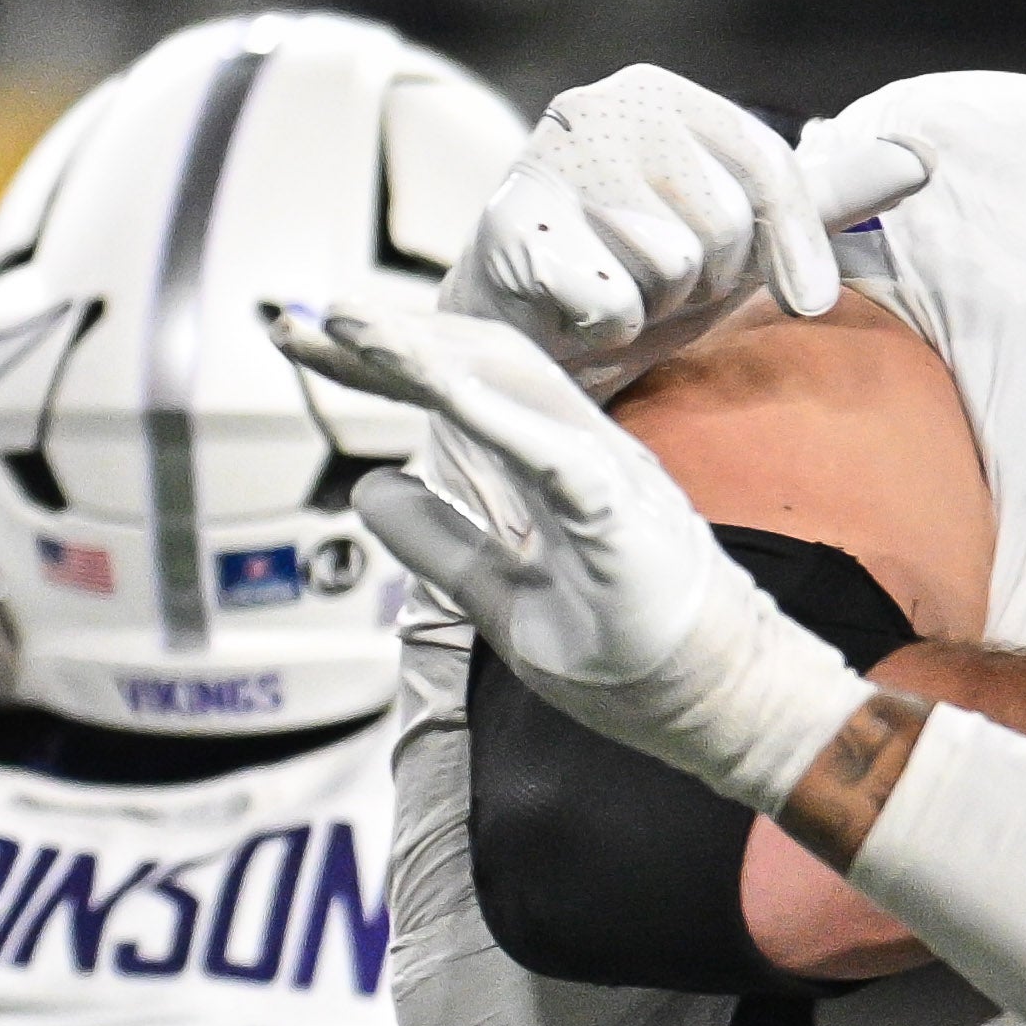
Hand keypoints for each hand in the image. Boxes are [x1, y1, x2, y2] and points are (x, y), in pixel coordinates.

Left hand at [274, 300, 872, 812]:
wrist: (723, 704)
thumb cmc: (628, 652)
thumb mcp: (500, 600)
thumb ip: (439, 542)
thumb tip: (368, 489)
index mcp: (552, 463)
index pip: (460, 389)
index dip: (386, 361)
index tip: (308, 344)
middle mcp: (581, 450)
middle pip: (478, 366)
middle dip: (389, 340)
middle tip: (302, 320)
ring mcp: (608, 479)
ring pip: (514, 390)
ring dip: (429, 357)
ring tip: (353, 329)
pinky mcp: (626, 520)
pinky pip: (558, 458)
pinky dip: (499, 419)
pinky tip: (439, 390)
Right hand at [445, 65, 931, 395]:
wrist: (516, 328)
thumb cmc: (630, 268)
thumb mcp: (733, 228)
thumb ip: (819, 196)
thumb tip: (921, 160)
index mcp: (659, 93)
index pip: (764, 164)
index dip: (797, 243)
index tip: (814, 303)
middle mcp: (598, 107)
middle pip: (720, 222)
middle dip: (704, 281)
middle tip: (657, 287)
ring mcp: (546, 163)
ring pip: (670, 264)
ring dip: (653, 306)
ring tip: (615, 295)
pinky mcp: (507, 231)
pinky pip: (613, 301)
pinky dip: (606, 329)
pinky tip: (576, 316)